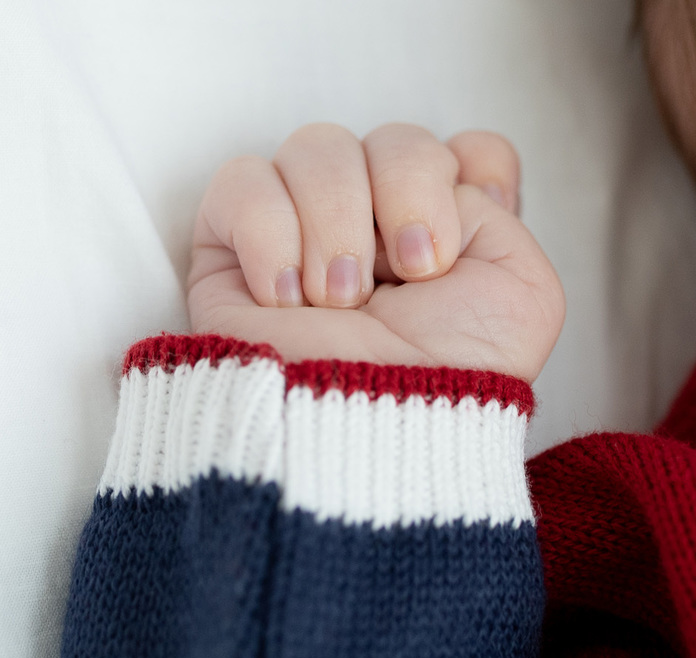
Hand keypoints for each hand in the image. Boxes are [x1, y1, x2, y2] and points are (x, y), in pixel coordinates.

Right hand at [187, 123, 564, 381]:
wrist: (365, 423)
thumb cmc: (444, 376)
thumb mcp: (522, 293)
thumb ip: (496, 209)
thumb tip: (444, 170)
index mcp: (445, 232)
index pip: (462, 148)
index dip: (465, 169)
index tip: (455, 242)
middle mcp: (374, 224)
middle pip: (394, 138)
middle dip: (407, 193)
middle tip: (410, 275)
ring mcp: (300, 228)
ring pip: (316, 146)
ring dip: (336, 222)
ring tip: (336, 300)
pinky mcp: (230, 246)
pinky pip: (242, 181)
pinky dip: (268, 234)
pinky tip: (283, 298)